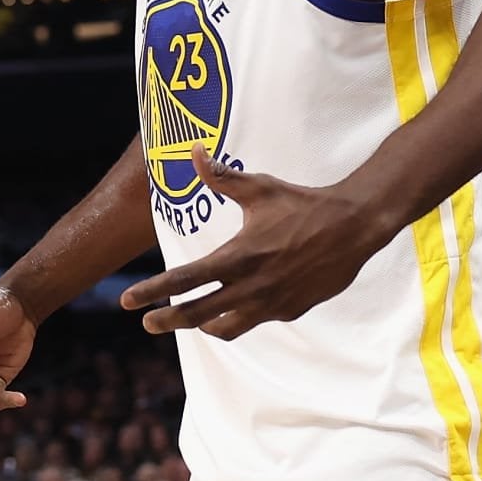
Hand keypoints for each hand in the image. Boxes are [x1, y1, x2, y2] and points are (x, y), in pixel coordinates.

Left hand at [119, 144, 393, 339]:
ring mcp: (271, 304)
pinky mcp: (290, 311)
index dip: (152, 291)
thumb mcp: (261, 188)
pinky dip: (241, 316)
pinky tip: (239, 304)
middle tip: (147, 322)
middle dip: (167, 320)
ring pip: (226, 328)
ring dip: (204, 326)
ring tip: (193, 320)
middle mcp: (251, 286)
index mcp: (238, 256)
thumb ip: (222, 177)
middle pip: (197, 314)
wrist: (353, 228)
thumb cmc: (304, 204)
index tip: (127, 300)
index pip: (185, 280)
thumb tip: (192, 152)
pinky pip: (257, 320)